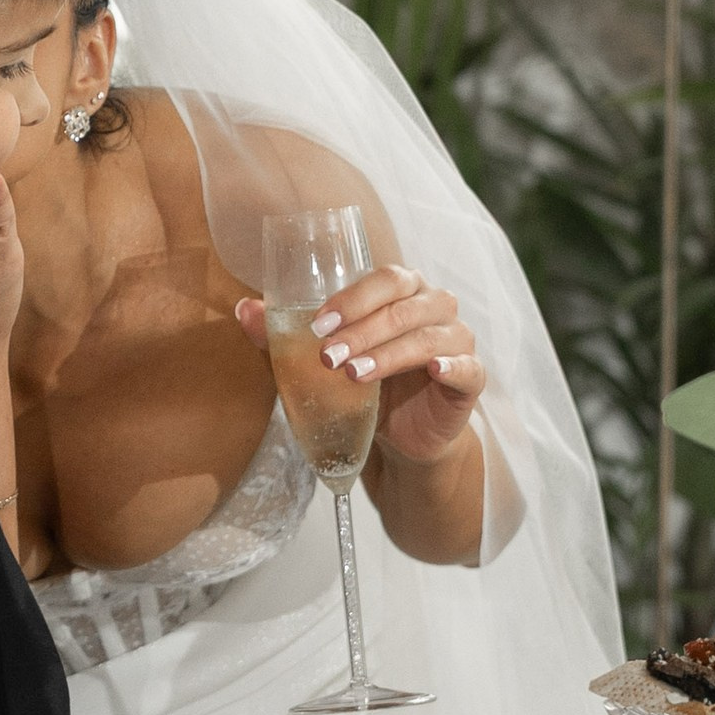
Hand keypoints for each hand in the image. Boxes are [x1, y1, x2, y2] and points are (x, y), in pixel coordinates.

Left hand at [237, 261, 483, 471]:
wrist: (401, 435)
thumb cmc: (365, 383)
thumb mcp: (324, 361)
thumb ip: (286, 335)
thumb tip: (243, 309)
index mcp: (403, 291)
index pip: (384, 279)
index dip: (353, 298)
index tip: (318, 323)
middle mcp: (434, 307)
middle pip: (404, 305)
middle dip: (362, 329)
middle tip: (327, 355)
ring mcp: (458, 340)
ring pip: (429, 337)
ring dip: (389, 353)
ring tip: (353, 375)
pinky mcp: (471, 378)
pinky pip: (468, 367)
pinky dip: (452, 365)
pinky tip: (432, 370)